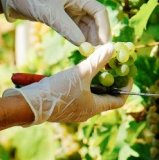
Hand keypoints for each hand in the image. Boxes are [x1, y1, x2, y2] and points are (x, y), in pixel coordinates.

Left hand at [0, 0, 110, 45]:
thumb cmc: (32, 0)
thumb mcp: (50, 14)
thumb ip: (67, 28)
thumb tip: (84, 45)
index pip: (99, 11)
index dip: (104, 27)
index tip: (104, 43)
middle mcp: (77, 3)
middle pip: (95, 20)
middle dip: (98, 35)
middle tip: (99, 52)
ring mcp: (71, 11)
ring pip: (87, 27)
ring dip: (90, 39)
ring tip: (91, 53)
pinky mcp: (63, 19)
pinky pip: (77, 30)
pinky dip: (80, 39)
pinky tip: (82, 49)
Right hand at [3, 43, 125, 124]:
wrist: (29, 104)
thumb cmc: (58, 91)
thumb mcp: (80, 73)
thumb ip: (97, 60)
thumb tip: (113, 47)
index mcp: (94, 107)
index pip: (119, 100)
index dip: (126, 87)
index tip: (129, 73)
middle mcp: (86, 112)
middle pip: (105, 96)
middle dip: (110, 80)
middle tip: (113, 64)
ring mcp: (74, 110)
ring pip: (90, 94)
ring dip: (95, 81)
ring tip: (97, 65)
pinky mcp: (63, 105)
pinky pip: (78, 94)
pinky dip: (82, 83)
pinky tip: (78, 71)